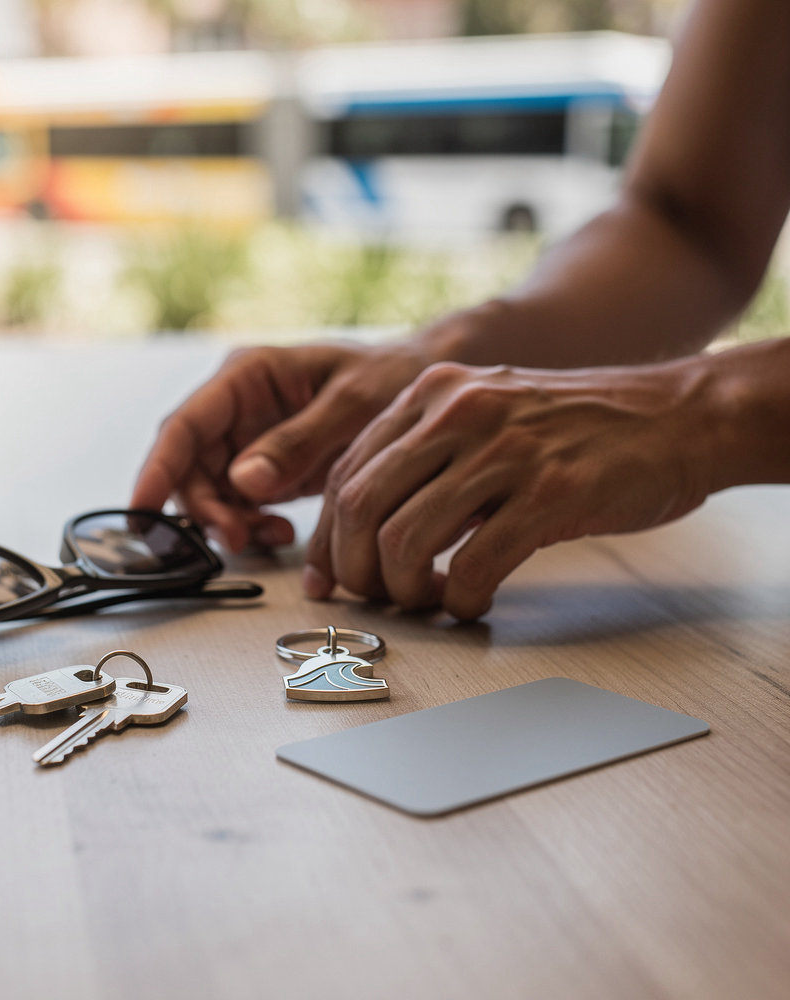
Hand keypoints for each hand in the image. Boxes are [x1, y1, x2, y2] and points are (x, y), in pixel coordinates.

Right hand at [130, 340, 430, 550]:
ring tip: (271, 535)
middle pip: (190, 466)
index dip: (158, 470)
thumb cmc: (391, 376)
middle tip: (235, 540)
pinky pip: (238, 504)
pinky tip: (280, 532)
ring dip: (228, 521)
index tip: (142, 510)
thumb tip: (244, 482)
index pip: (185, 425)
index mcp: (247, 376)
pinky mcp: (265, 467)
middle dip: (204, 509)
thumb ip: (300, 441)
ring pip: (210, 491)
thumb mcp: (353, 404)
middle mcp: (238, 408)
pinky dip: (250, 525)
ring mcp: (248, 439)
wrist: (421, 384)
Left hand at [304, 358, 718, 618]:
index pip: (343, 472)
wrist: (678, 415)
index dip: (325, 538)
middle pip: (358, 506)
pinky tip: (473, 602)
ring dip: (404, 590)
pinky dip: (462, 599)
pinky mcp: (552, 491)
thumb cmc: (577, 429)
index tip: (326, 578)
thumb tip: (364, 534)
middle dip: (354, 569)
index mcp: (433, 393)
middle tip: (374, 597)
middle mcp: (458, 411)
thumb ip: (426, 462)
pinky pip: (475, 564)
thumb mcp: (486, 418)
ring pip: (404, 539)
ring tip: (428, 601)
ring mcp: (505, 449)